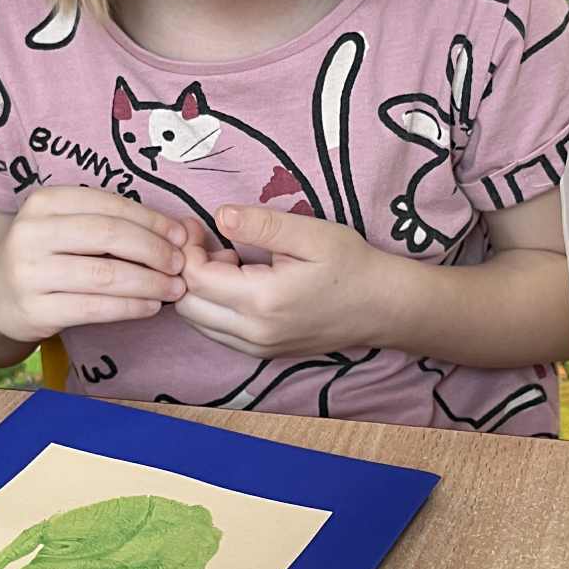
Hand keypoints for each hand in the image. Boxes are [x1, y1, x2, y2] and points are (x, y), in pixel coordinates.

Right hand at [0, 187, 197, 343]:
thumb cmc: (44, 255)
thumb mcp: (63, 226)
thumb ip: (109, 222)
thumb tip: (178, 230)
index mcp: (44, 202)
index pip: (109, 205)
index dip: (151, 220)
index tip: (180, 235)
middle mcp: (32, 233)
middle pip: (109, 236)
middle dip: (154, 250)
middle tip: (180, 263)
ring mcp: (29, 273)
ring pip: (104, 275)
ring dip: (148, 282)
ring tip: (174, 288)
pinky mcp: (34, 310)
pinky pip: (93, 308)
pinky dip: (129, 307)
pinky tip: (150, 307)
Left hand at [174, 203, 384, 357]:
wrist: (382, 307)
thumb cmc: (350, 266)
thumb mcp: (311, 234)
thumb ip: (262, 225)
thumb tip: (220, 215)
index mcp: (263, 300)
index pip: (195, 279)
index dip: (187, 248)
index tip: (198, 225)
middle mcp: (254, 333)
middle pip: (187, 305)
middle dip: (187, 269)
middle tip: (209, 240)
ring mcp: (257, 348)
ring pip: (198, 321)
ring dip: (199, 289)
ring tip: (228, 259)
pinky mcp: (262, 353)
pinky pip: (217, 331)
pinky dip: (213, 305)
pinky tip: (239, 281)